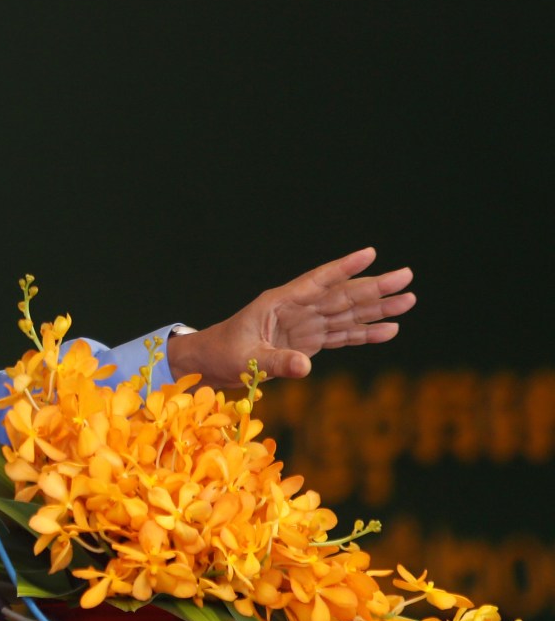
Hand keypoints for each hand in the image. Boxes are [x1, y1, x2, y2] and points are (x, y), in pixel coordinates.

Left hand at [166, 247, 415, 386]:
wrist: (210, 363)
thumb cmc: (222, 354)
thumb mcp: (246, 359)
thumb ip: (277, 362)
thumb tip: (307, 367)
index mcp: (278, 302)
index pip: (318, 281)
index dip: (344, 268)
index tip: (371, 253)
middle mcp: (296, 309)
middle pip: (341, 295)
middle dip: (375, 287)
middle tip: (407, 276)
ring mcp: (304, 325)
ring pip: (347, 314)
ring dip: (377, 308)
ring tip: (409, 300)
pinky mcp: (308, 343)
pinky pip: (341, 336)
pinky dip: (365, 334)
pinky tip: (389, 330)